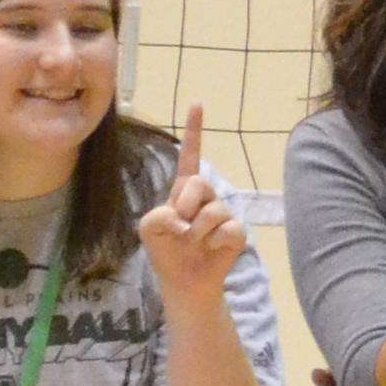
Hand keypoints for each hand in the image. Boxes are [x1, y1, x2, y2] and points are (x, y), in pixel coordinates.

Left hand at [136, 104, 247, 298]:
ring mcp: (224, 213)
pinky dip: (214, 244)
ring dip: (195, 232)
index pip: (190, 156)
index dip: (194, 130)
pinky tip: (210, 250)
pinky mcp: (237, 232)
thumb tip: (183, 219)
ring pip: (212, 211)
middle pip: (198, 183)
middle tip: (181, 228)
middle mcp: (206, 197)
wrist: (183, 281)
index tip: (197, 103)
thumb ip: (157, 216)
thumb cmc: (167, 251)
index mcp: (183, 191)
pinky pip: (228, 229)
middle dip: (185, 206)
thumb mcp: (148, 229)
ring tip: (193, 244)